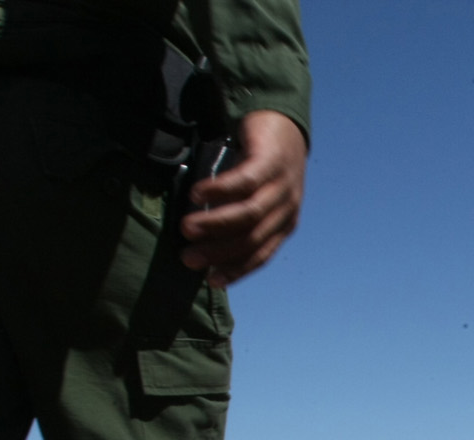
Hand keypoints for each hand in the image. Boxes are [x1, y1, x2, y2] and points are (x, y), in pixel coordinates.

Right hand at [180, 110, 307, 287]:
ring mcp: (281, 186)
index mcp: (284, 224)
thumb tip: (203, 243)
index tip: (210, 280)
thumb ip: (238, 220)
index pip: (260, 255)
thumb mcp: (257, 198)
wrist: (284, 125)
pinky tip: (198, 194)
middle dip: (218, 252)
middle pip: (251, 238)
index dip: (235, 270)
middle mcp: (286, 209)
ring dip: (215, 224)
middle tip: (188, 258)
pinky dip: (219, 190)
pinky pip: (243, 182)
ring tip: (187, 228)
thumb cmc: (262, 167)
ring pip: (248, 214)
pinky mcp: (270, 161)